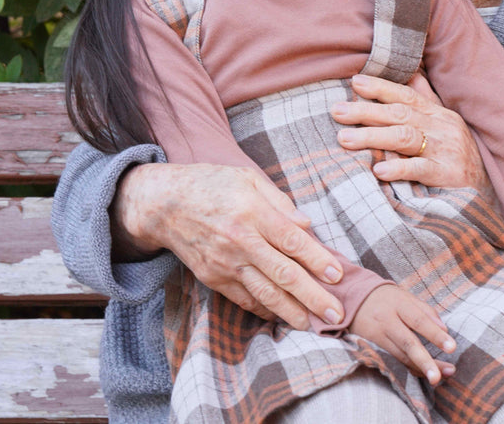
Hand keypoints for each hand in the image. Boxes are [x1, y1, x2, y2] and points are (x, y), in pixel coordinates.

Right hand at [112, 162, 344, 329]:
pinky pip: (243, 299)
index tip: (338, 275)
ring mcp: (225, 263)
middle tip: (336, 313)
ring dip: (291, 312)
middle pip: (283, 274)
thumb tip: (308, 225)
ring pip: (264, 294)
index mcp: (252, 212)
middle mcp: (240, 241)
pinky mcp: (213, 278)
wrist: (164, 204)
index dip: (317, 260)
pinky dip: (264, 310)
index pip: (292, 241)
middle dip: (313, 297)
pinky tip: (281, 316)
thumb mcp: (248, 178)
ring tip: (313, 324)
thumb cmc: (212, 184)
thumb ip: (280, 202)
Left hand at [333, 73, 488, 188]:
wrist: (489, 192)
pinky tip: (378, 170)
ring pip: (405, 137)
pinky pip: (421, 170)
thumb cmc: (458, 157)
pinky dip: (399, 168)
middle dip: (366, 111)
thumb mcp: (445, 124)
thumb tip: (411, 74)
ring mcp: (446, 151)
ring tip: (344, 139)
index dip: (381, 87)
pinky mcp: (449, 176)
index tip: (354, 82)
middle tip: (336, 111)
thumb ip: (426, 99)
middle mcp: (442, 128)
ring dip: (372, 137)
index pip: (406, 95)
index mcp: (438, 114)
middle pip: (400, 114)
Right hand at [350, 284, 456, 385]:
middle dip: (425, 361)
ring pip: (400, 356)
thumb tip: (445, 329)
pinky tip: (423, 374)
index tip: (452, 347)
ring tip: (439, 378)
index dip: (435, 334)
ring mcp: (377, 336)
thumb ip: (426, 311)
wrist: (354, 299)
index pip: (419, 320)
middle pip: (407, 343)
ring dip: (420, 369)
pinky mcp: (370, 348)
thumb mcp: (406, 296)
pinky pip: (392, 361)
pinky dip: (408, 369)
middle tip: (440, 375)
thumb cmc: (387, 298)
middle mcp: (387, 321)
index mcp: (399, 304)